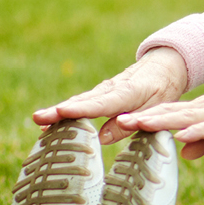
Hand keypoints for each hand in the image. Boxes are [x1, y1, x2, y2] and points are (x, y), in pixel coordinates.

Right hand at [34, 48, 189, 144]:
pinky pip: (80, 104)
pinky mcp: (99, 94)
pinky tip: (47, 124)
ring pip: (78, 102)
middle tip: (39, 118)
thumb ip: (133, 122)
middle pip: (83, 102)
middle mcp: (111, 90)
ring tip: (39, 121)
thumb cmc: (163, 89)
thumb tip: (103, 137)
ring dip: (58, 111)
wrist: (164, 66)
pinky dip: (64, 112)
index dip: (82, 109)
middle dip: (60, 110)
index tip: (62, 112)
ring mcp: (102, 91)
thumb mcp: (157, 107)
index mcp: (128, 93)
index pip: (103, 103)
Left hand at [112, 68, 203, 159]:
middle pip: (172, 114)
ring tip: (137, 124)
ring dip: (162, 121)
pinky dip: (198, 130)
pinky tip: (182, 134)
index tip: (119, 126)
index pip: (170, 116)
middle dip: (143, 119)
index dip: (145, 121)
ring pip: (188, 117)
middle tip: (115, 124)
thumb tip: (184, 152)